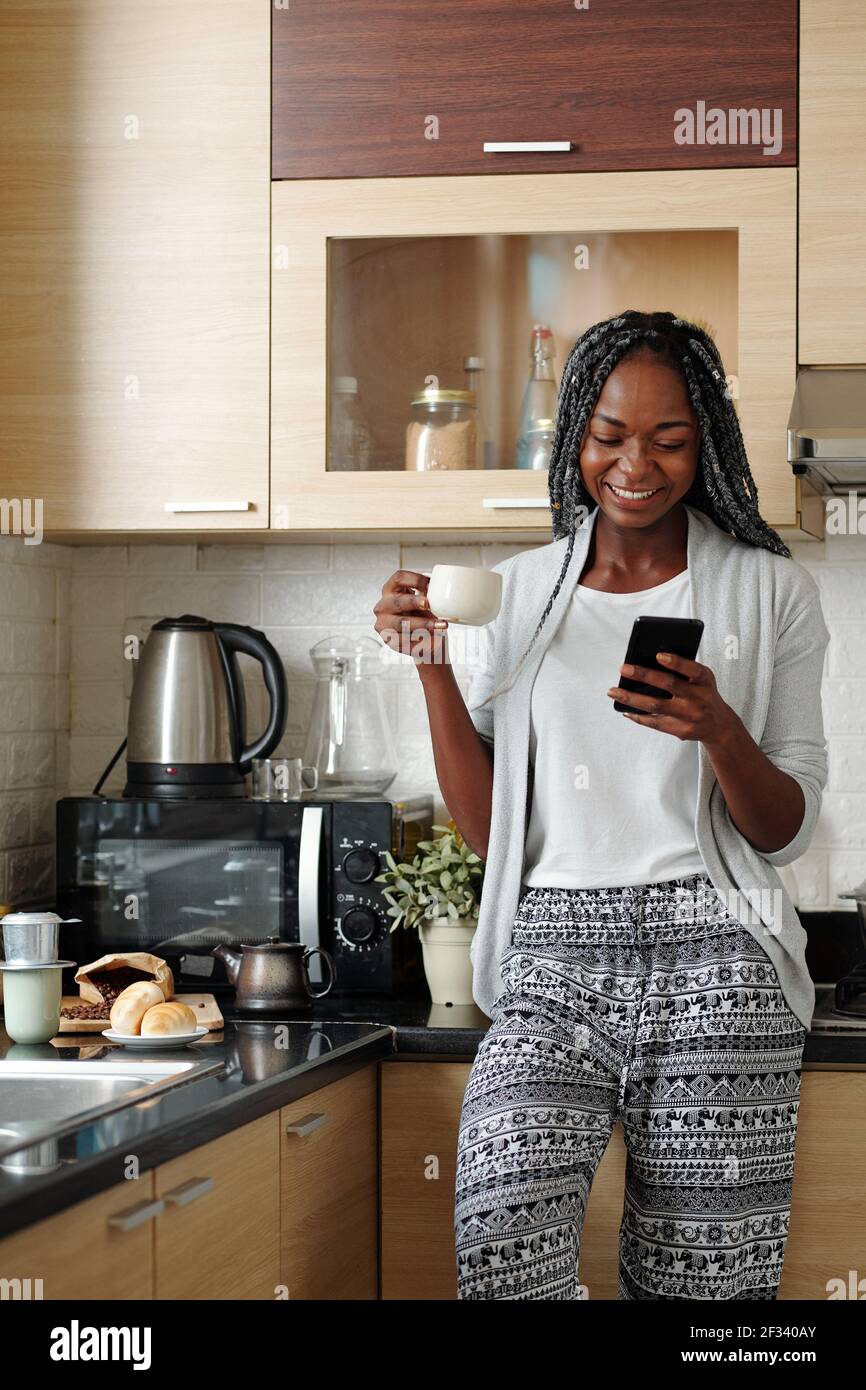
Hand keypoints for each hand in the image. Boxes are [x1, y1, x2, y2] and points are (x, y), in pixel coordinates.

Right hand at [373, 569, 448, 665]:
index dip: (414, 579)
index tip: (430, 584)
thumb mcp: (423, 601)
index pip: (399, 578)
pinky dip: (420, 638)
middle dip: (413, 602)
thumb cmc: (420, 614)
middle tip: (428, 604)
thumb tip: (443, 589)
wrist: (420, 639)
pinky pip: (405, 639)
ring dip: (422, 624)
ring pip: (401, 623)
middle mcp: (384, 605)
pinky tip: (431, 637)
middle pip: (398, 601)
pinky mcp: (389, 639)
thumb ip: (428, 594)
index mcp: (391, 590)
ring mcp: (384, 623)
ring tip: (439, 625)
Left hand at [606, 651, 737, 746]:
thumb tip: (647, 663)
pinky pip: (655, 723)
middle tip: (623, 668)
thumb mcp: (703, 679)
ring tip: (613, 691)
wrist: (719, 725)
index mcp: (704, 681)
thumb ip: (684, 670)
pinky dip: (638, 716)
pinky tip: (625, 709)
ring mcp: (690, 716)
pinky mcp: (681, 730)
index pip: (692, 669)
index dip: (676, 662)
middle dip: (644, 675)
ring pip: (656, 705)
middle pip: (669, 685)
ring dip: (631, 698)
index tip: (658, 655)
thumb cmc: (703, 694)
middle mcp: (699, 698)